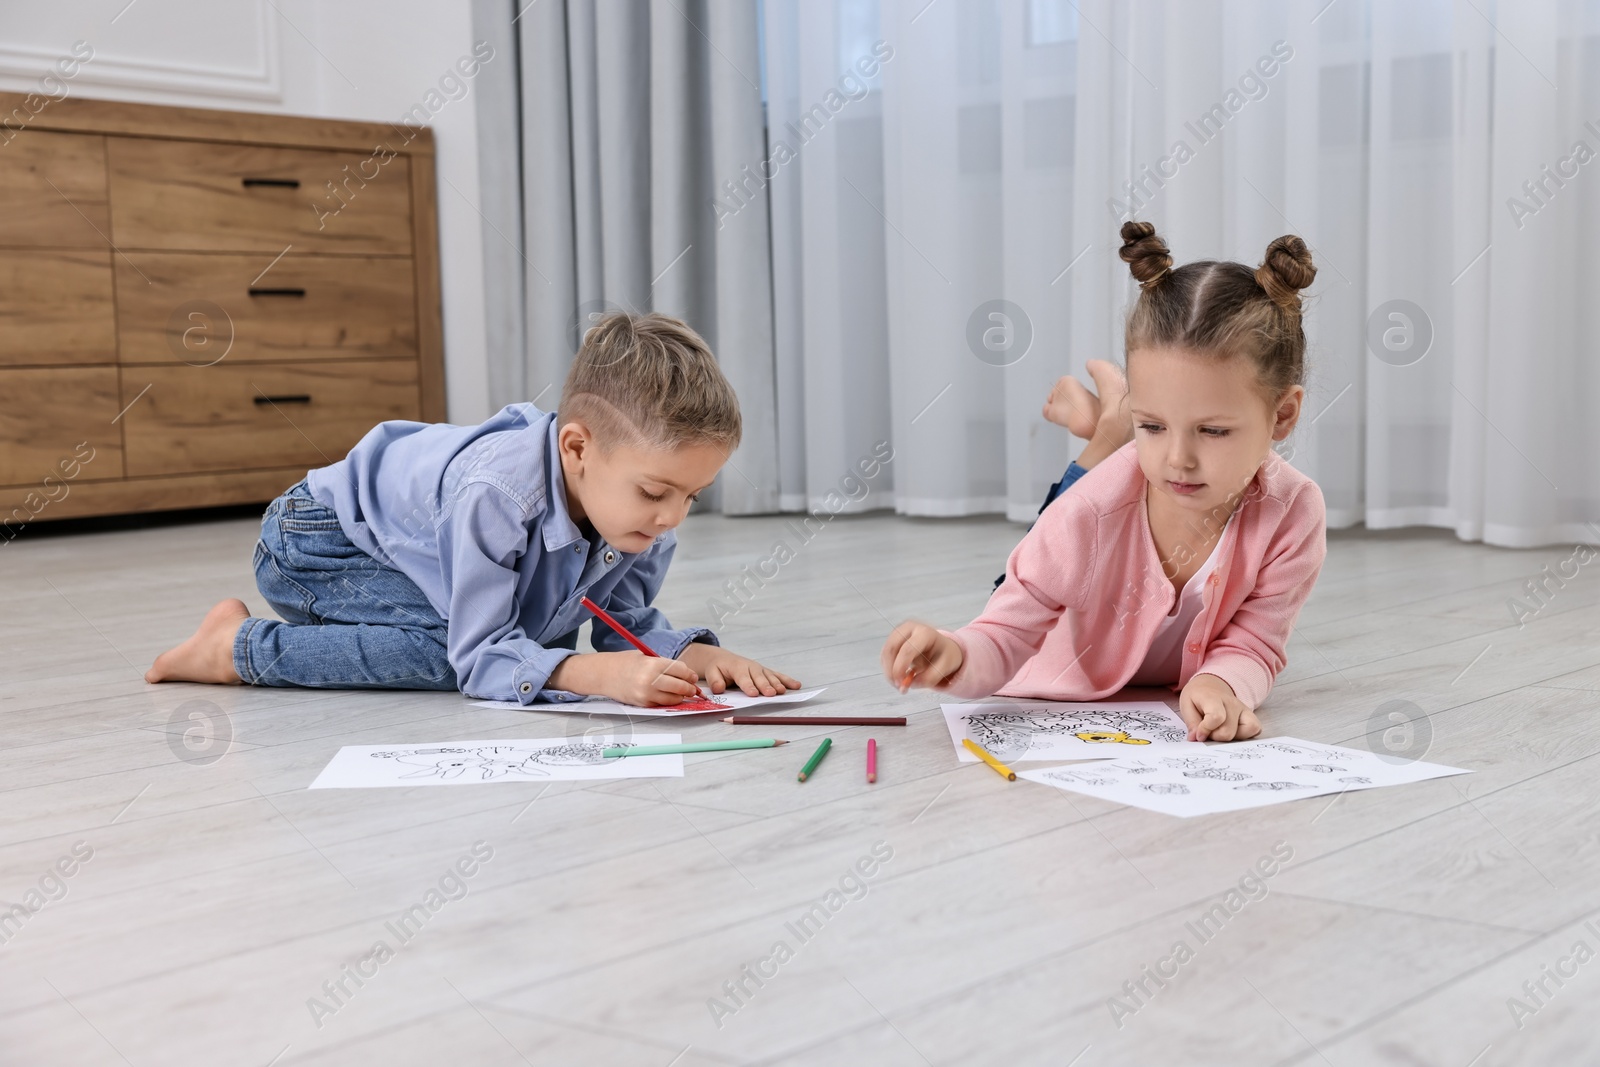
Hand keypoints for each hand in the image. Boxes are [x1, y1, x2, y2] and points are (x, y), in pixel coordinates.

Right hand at [548, 651, 700, 706]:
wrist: (604, 674)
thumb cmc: (626, 663)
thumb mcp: (646, 657)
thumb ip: (665, 664)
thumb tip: (687, 675)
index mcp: (653, 664)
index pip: (681, 670)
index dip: (690, 675)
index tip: (693, 677)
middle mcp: (650, 680)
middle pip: (680, 687)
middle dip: (690, 688)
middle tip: (693, 688)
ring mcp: (646, 694)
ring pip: (673, 699)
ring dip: (681, 697)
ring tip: (683, 693)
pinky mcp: (642, 704)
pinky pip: (662, 704)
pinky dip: (668, 701)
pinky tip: (669, 697)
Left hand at [679, 643, 799, 696]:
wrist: (724, 659)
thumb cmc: (718, 668)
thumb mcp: (711, 672)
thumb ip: (715, 680)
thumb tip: (719, 688)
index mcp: (737, 667)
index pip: (743, 678)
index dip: (748, 685)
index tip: (753, 693)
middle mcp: (751, 667)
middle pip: (759, 677)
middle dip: (765, 685)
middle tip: (771, 694)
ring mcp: (760, 669)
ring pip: (770, 676)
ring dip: (777, 683)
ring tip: (782, 691)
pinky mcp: (766, 672)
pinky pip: (778, 676)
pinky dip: (787, 680)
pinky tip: (796, 685)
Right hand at [880, 621, 963, 691]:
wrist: (943, 648)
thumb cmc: (945, 655)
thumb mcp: (945, 667)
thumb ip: (930, 678)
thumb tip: (911, 684)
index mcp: (925, 632)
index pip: (907, 649)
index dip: (900, 668)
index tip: (901, 684)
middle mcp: (909, 628)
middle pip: (891, 648)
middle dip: (890, 670)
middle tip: (898, 686)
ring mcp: (899, 632)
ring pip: (885, 653)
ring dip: (889, 671)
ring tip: (900, 685)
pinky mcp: (893, 639)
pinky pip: (885, 656)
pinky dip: (889, 669)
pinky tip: (898, 677)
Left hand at [1178, 673, 1259, 741]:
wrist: (1210, 685)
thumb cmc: (1198, 697)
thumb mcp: (1186, 705)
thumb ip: (1191, 723)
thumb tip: (1196, 738)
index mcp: (1213, 698)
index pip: (1216, 717)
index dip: (1206, 730)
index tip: (1198, 735)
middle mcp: (1232, 703)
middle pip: (1228, 731)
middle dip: (1215, 737)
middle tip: (1208, 731)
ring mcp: (1244, 709)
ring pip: (1247, 730)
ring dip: (1232, 737)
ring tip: (1220, 731)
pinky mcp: (1251, 715)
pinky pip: (1256, 729)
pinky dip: (1245, 735)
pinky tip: (1233, 732)